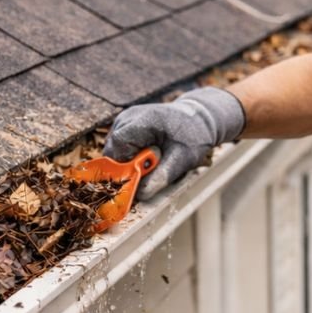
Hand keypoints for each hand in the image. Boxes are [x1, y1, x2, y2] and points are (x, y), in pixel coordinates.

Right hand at [103, 87, 244, 199]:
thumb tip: (140, 195)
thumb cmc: (194, 135)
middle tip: (149, 172)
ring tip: (153, 161)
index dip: (123, 165)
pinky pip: (120, 149)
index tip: (138, 177)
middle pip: (112, 150)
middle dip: (127, 167)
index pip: (118, 144)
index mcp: (142, 119)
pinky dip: (131, 158)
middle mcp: (128, 118)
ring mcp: (124, 121)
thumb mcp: (183, 159)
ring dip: (129, 163)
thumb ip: (162, 177)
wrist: (199, 120)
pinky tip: (148, 157)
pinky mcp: (125, 128)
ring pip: (114, 152)